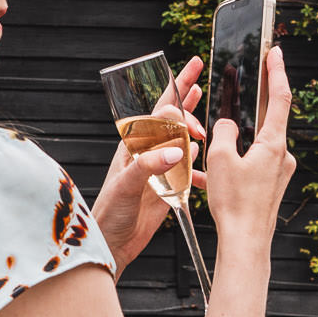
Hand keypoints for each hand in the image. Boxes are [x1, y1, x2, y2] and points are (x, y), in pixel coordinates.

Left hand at [92, 56, 207, 272]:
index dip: (175, 89)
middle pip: (172, 117)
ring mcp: (161, 168)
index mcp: (134, 145)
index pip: (158, 109)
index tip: (192, 72)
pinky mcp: (170, 187)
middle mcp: (149, 152)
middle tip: (202, 86)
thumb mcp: (126, 185)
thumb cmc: (110, 213)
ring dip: (196, 131)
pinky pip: (191, 171)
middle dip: (187, 97)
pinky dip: (202, 168)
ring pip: (184, 141)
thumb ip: (150, 165)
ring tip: (206, 127)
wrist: (113, 244)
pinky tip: (207, 169)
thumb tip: (177, 150)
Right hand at [204, 47, 294, 246]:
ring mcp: (277, 174)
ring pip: (252, 149)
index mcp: (275, 144)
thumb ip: (224, 133)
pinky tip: (207, 180)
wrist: (245, 244)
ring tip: (208, 158)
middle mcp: (282, 157)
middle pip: (264, 124)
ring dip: (231, 149)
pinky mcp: (269, 189)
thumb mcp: (221, 159)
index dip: (277, 71)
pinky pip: (248, 169)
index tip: (275, 51)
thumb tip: (227, 125)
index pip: (279, 97)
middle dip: (245, 115)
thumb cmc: (235, 203)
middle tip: (234, 100)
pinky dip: (230, 169)